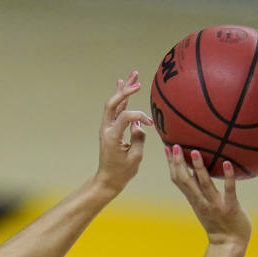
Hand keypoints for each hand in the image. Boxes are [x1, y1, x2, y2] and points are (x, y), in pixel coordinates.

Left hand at [94, 71, 152, 194]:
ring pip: (114, 104)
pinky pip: (115, 109)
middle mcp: (107, 129)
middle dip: (126, 91)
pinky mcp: (110, 129)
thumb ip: (138, 138)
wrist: (108, 179)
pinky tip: (122, 84)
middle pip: (114, 103)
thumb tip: (138, 125)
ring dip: (124, 89)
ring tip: (133, 75)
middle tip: (138, 83)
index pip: (125, 116)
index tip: (150, 124)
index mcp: (112, 136)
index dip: (139, 116)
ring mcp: (107, 128)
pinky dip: (121, 98)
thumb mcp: (134, 158)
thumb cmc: (121, 172)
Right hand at [165, 145, 250, 245]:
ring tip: (195, 151)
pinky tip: (228, 162)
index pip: (178, 180)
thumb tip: (195, 169)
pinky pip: (229, 190)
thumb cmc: (218, 223)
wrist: (229, 245)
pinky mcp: (231, 207)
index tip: (168, 148)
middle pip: (186, 181)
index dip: (172, 164)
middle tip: (175, 146)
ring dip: (199, 168)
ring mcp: (216, 205)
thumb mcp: (203, 206)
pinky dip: (228, 176)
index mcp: (194, 200)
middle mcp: (201, 202)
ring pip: (205, 184)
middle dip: (179, 163)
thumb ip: (199, 190)